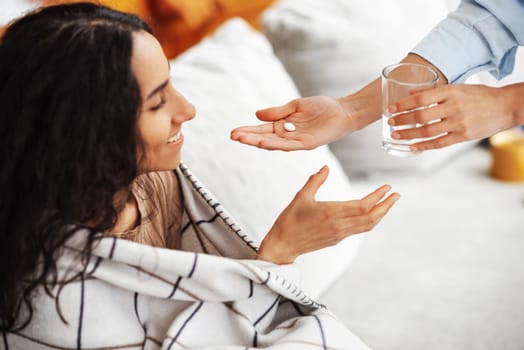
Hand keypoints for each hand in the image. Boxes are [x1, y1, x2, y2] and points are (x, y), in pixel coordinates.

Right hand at [230, 96, 354, 150]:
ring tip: (243, 140)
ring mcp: (296, 141)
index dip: (248, 131)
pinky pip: (288, 145)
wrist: (341, 111)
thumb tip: (257, 114)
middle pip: (264, 138)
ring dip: (257, 142)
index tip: (233, 132)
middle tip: (233, 137)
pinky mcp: (307, 143)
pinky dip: (275, 144)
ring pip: (273, 144)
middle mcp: (287, 136)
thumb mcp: (295, 106)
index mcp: (283, 126)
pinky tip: (263, 142)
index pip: (262, 130)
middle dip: (248, 138)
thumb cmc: (321, 108)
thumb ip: (277, 112)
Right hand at [257, 166, 399, 263]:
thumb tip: (326, 168)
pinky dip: (369, 221)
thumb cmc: (289, 221)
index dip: (378, 196)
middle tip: (396, 195)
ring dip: (380, 214)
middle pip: (371, 217)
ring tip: (388, 204)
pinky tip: (370, 214)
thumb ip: (315, 181)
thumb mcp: (300, 197)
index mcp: (332, 213)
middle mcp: (339, 225)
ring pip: (367, 226)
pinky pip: (359, 230)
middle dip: (386, 206)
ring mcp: (339, 234)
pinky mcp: (336, 239)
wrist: (283, 246)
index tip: (388, 187)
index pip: (363, 205)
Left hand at [388, 83, 520, 150]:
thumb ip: (435, 91)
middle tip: (390, 123)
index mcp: (450, 91)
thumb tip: (411, 93)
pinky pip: (439, 143)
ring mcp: (459, 123)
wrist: (506, 106)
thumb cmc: (480, 96)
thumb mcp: (458, 87)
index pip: (420, 98)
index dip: (402, 104)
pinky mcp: (464, 136)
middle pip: (420, 115)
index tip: (390, 109)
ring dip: (408, 134)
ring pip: (427, 131)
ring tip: (396, 135)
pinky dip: (424, 145)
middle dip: (402, 120)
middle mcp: (453, 107)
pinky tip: (413, 146)